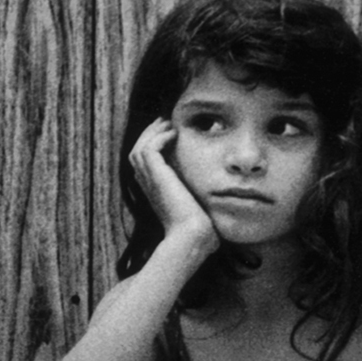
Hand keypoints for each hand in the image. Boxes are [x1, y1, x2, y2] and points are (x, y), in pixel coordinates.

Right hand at [128, 118, 217, 260]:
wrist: (192, 238)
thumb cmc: (200, 231)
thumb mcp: (199, 209)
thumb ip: (203, 199)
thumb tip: (223, 196)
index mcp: (155, 192)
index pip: (145, 163)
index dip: (154, 146)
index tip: (170, 133)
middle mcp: (148, 185)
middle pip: (137, 151)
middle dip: (151, 134)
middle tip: (166, 122)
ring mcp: (150, 181)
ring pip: (140, 147)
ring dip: (154, 132)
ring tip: (168, 124)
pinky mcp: (156, 177)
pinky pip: (148, 149)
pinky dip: (159, 138)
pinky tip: (174, 134)